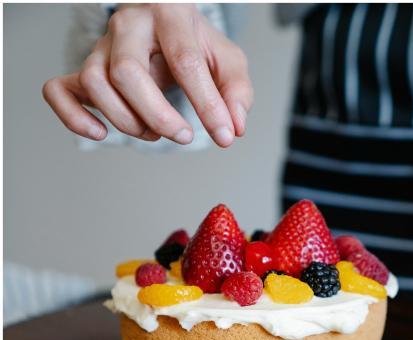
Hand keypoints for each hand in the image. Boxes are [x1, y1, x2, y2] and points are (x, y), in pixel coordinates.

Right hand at [42, 3, 252, 146]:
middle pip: (127, 72)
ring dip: (126, 121)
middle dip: (158, 114)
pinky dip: (74, 117)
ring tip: (153, 132)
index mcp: (170, 13)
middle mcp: (129, 24)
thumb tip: (234, 128)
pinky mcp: (82, 69)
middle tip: (183, 135)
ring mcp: (101, 46)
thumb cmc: (193, 44)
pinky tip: (100, 133)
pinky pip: (59, 90)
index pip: (185, 60)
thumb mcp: (226, 60)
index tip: (223, 135)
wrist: (163, 27)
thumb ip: (236, 92)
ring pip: (95, 84)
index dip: (206, 104)